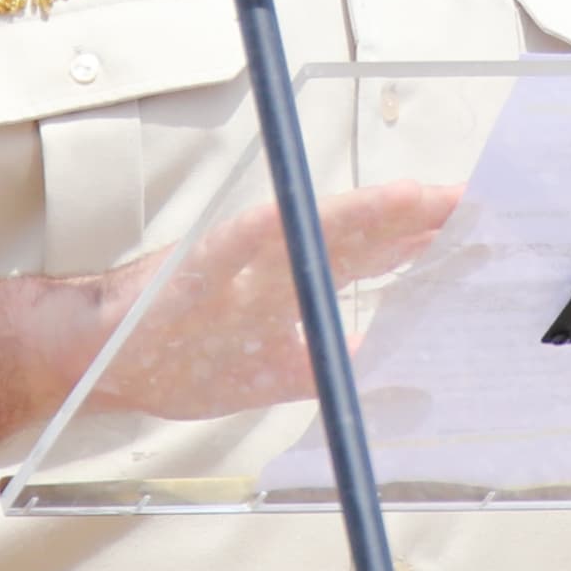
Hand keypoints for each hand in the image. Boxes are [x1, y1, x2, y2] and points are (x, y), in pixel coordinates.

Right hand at [82, 183, 460, 417]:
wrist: (97, 357)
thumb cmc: (177, 354)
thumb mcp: (274, 372)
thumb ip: (329, 362)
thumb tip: (392, 370)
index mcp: (292, 283)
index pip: (371, 254)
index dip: (421, 239)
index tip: (473, 227)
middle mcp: (273, 263)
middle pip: (357, 234)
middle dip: (413, 219)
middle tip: (470, 202)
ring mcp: (237, 264)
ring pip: (309, 230)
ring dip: (362, 214)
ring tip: (413, 198)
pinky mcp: (195, 269)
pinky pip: (237, 247)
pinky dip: (270, 229)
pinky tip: (300, 214)